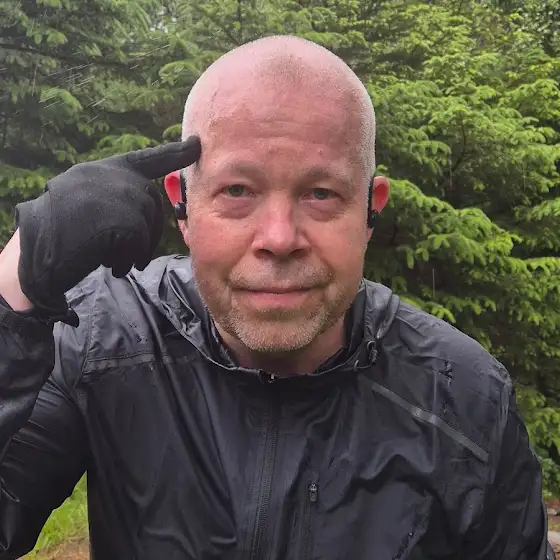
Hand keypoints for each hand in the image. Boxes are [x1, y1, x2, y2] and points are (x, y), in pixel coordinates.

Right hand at [14, 136, 200, 321]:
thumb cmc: (57, 235)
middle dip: (149, 233)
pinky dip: (129, 260)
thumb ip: (116, 195)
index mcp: (102, 169)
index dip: (174, 154)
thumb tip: (147, 204)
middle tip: (133, 257)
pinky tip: (111, 265)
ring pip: (147, 224)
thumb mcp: (87, 203)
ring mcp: (113, 193)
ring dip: (135, 250)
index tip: (197, 144)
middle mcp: (110, 175)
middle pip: (152, 203)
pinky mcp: (117, 217)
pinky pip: (140, 242)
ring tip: (113, 260)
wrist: (31, 256)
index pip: (147, 159)